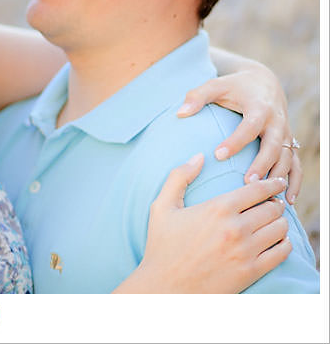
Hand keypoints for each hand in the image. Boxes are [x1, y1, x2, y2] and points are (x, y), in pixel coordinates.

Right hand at [124, 154, 290, 292]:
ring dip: (279, 222)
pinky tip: (275, 241)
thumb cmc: (162, 246)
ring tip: (272, 221)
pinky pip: (281, 252)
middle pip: (273, 208)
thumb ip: (179, 177)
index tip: (275, 182)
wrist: (165, 287)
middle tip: (270, 204)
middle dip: (274, 203)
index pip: (258, 189)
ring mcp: (246, 251)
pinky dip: (283, 244)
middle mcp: (236, 228)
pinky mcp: (251, 271)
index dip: (271, 183)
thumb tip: (198, 156)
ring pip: (280, 228)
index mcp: (217, 209)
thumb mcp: (161, 207)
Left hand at [177, 66, 300, 203]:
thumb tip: (180, 112)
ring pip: (288, 158)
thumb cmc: (234, 87)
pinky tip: (288, 200)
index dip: (235, 141)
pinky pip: (296, 165)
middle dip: (262, 164)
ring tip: (267, 197)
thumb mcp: (216, 85)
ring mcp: (286, 135)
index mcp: (259, 108)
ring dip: (279, 177)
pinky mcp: (290, 144)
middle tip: (247, 183)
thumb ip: (197, 96)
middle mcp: (277, 122)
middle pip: (274, 146)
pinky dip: (295, 182)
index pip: (249, 127)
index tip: (218, 155)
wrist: (264, 84)